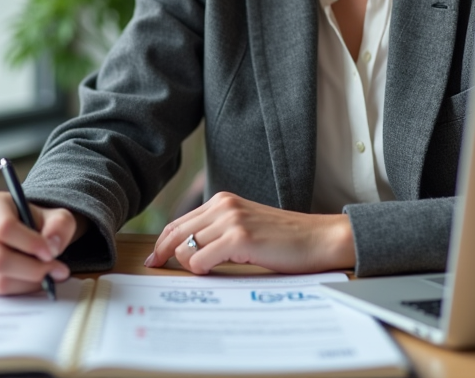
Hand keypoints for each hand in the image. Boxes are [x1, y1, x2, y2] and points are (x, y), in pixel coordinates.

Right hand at [0, 191, 84, 294]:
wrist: (29, 232)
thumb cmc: (41, 222)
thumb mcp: (58, 217)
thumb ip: (60, 226)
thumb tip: (51, 245)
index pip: (4, 227)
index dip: (29, 244)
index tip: (50, 253)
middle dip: (31, 269)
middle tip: (56, 270)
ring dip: (28, 282)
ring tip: (49, 275)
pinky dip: (20, 289)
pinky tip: (33, 279)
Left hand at [145, 192, 354, 274]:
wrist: (320, 239)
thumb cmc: (286, 240)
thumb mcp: (246, 227)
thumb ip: (220, 231)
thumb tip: (189, 252)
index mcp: (223, 201)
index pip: (179, 222)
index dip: (162, 242)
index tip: (154, 259)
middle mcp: (223, 205)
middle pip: (175, 233)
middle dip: (162, 254)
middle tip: (155, 269)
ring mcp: (231, 220)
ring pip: (185, 248)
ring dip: (188, 266)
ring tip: (204, 273)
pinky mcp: (239, 238)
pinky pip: (200, 260)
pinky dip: (200, 271)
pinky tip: (213, 273)